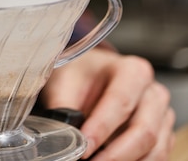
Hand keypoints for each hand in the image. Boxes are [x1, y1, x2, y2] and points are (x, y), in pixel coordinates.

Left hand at [39, 48, 175, 159]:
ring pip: (155, 150)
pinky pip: (158, 157)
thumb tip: (60, 137)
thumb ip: (62, 109)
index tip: (84, 148)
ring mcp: (162, 115)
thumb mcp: (65, 84)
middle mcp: (153, 92)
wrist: (91, 75)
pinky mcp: (163, 134)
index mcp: (132, 71)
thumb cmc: (80, 76)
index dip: (101, 129)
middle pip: (144, 131)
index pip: (120, 103)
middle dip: (116, 154)